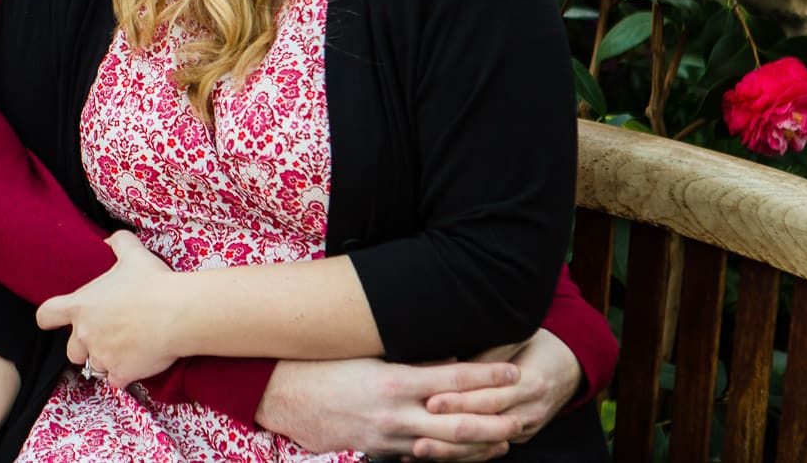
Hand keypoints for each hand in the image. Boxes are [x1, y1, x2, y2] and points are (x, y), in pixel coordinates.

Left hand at [35, 231, 181, 386]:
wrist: (176, 312)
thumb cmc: (153, 282)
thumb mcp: (133, 253)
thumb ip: (118, 243)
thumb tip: (111, 239)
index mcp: (81, 306)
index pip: (46, 315)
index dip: (49, 319)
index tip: (54, 321)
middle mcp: (85, 334)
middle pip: (71, 350)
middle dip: (86, 346)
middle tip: (107, 335)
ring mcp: (102, 356)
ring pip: (94, 366)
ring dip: (105, 359)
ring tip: (126, 347)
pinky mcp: (121, 373)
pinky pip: (116, 380)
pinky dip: (124, 374)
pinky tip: (138, 362)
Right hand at [255, 357, 523, 460]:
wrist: (283, 396)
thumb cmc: (324, 365)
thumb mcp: (367, 354)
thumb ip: (409, 360)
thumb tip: (448, 359)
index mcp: (395, 381)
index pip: (453, 377)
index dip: (487, 375)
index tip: (513, 370)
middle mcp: (396, 413)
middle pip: (459, 421)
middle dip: (495, 421)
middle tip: (524, 415)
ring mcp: (389, 437)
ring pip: (445, 447)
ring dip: (479, 446)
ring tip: (506, 440)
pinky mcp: (378, 451)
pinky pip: (421, 456)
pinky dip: (448, 455)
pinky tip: (466, 454)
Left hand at [426, 329, 583, 443]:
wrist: (570, 367)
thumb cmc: (538, 345)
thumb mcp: (519, 338)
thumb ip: (488, 353)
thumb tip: (450, 358)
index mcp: (531, 383)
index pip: (489, 397)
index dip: (459, 400)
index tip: (430, 400)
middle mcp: (531, 410)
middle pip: (486, 424)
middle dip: (450, 430)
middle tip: (418, 432)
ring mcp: (527, 428)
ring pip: (487, 443)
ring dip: (452, 450)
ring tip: (418, 449)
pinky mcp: (521, 437)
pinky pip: (490, 447)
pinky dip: (463, 452)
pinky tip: (433, 453)